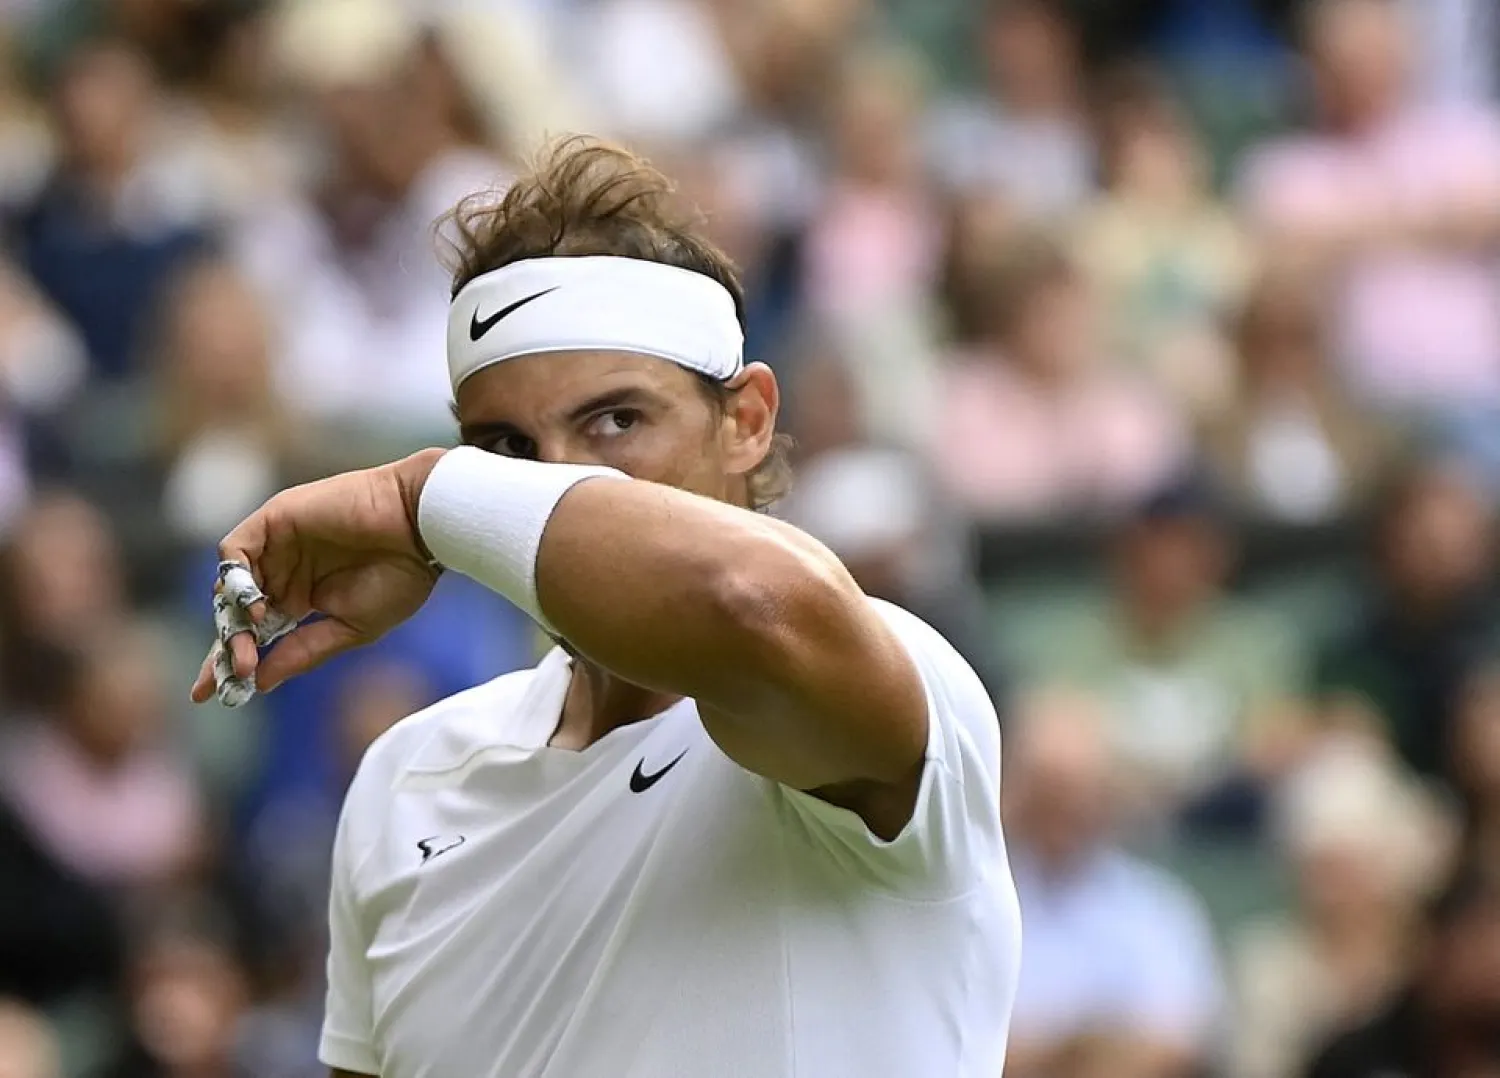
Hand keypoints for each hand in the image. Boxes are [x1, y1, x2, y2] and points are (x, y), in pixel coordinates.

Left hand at [190, 449, 446, 701]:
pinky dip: (235, 580)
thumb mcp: (351, 628)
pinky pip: (235, 550)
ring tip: (244, 649)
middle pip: (236, 613)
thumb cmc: (399, 577)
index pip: (256, 632)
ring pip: (230, 586)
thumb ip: (303, 651)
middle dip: (226, 648)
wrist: (421, 528)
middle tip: (227, 677)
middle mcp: (285, 571)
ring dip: (230, 620)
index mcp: (304, 597)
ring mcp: (278, 546)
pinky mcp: (276, 520)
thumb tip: (260, 682)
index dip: (233, 661)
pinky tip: (254, 606)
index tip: (214, 696)